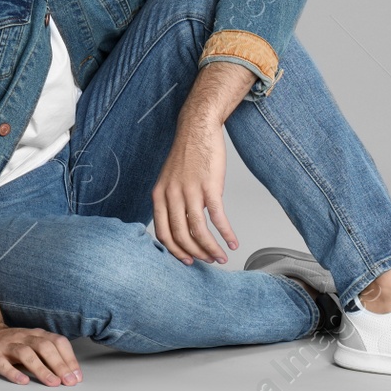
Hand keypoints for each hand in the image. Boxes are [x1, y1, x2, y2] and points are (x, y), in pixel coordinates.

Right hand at [0, 323, 81, 385]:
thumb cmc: (9, 344)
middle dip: (59, 364)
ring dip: (41, 369)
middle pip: (44, 346)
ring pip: (25, 354)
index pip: (57, 342)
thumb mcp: (31, 344)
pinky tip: (23, 381)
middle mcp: (22, 338)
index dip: (69, 358)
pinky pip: (2, 364)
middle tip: (69, 382)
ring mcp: (6, 346)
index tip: (77, 376)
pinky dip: (13, 373)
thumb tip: (70, 374)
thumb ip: (48, 356)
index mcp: (35, 335)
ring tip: (52, 383)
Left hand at [151, 115, 237, 264]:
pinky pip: (217, 217)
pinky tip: (232, 242)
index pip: (162, 233)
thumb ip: (172, 202)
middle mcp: (171, 195)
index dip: (175, 251)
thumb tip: (185, 227)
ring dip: (211, 248)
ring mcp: (190, 191)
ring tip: (221, 257)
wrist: (197, 129)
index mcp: (159, 195)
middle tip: (208, 261)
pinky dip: (226, 233)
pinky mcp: (209, 186)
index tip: (187, 261)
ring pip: (198, 230)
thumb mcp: (170, 180)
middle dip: (196, 254)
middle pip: (181, 235)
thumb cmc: (187, 155)